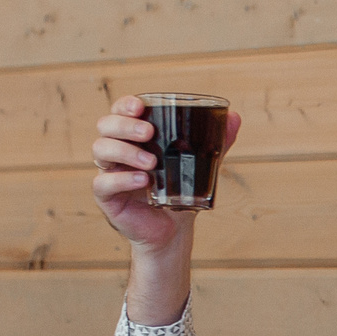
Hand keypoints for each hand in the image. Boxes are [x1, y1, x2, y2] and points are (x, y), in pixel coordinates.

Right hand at [90, 95, 242, 253]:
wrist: (174, 230)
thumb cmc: (179, 192)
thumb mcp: (198, 164)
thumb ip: (215, 142)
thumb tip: (235, 117)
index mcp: (133, 137)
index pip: (119, 112)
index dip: (124, 105)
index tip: (140, 106)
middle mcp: (116, 151)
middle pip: (105, 126)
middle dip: (125, 126)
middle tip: (148, 133)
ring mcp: (109, 172)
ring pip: (101, 150)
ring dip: (125, 151)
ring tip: (152, 162)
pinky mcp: (106, 197)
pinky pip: (103, 183)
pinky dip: (122, 179)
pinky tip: (143, 181)